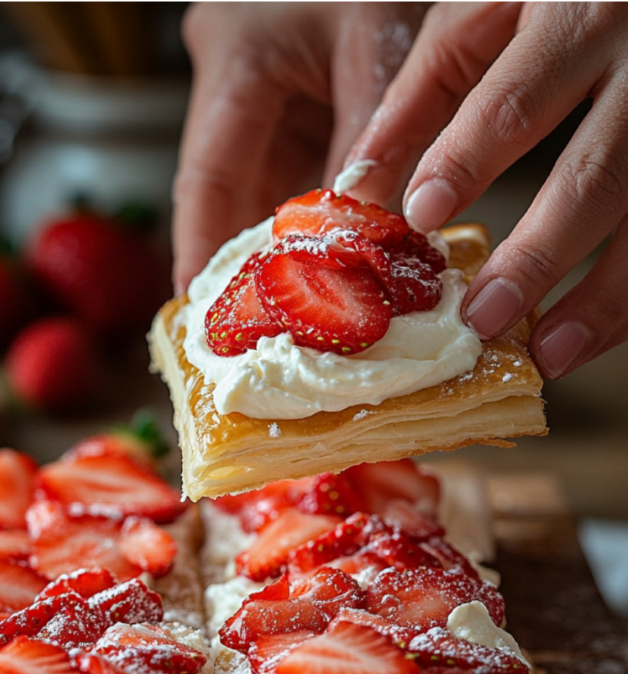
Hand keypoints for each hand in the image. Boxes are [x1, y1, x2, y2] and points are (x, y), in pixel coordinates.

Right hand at [172, 2, 427, 294]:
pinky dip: (306, 208)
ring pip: (255, 181)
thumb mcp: (380, 45)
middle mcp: (230, 75)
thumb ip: (370, 145)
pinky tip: (324, 250)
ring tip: (288, 304)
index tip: (198, 306)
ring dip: (277, 239)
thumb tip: (366, 238)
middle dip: (242, 255)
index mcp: (235, 58)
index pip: (205, 176)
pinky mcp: (284, 88)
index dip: (201, 248)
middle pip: (225, 188)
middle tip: (250, 323)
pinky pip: (287, 162)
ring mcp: (256, 83)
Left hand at [341, 2, 627, 378]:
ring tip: (550, 353)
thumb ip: (421, 95)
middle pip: (595, 174)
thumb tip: (357, 185)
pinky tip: (596, 334)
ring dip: (603, 297)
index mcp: (575, 14)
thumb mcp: (485, 12)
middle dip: (538, 256)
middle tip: (483, 318)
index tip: (420, 221)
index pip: (515, 102)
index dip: (467, 164)